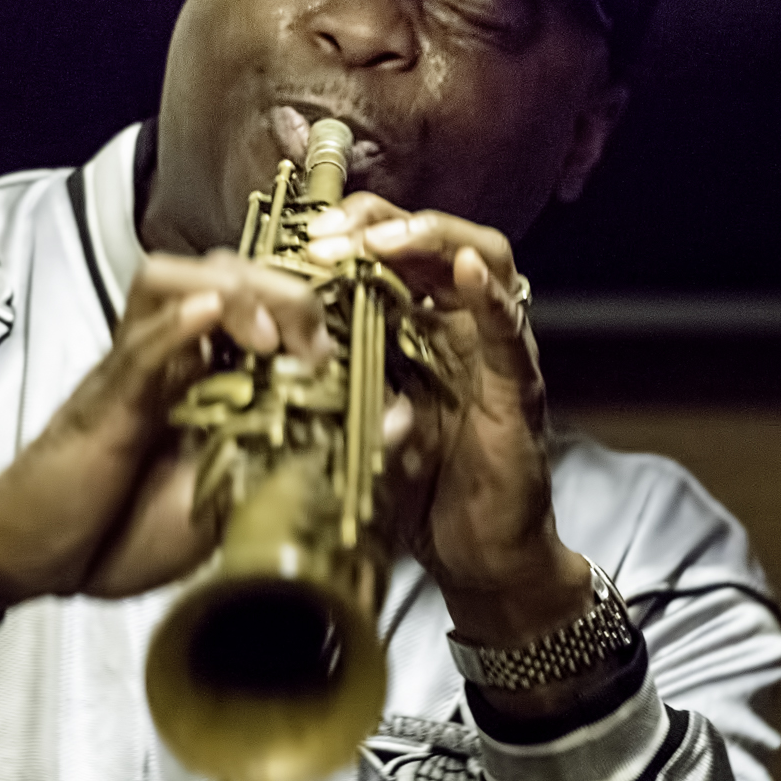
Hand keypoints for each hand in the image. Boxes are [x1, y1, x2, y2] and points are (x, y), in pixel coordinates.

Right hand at [0, 251, 331, 619]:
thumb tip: (399, 419)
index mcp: (206, 372)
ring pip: (173, 283)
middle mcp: (168, 355)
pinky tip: (205, 318)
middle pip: (223, 273)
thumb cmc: (122, 528)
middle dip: (282, 290)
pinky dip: (172, 328)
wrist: (32, 558)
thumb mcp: (236, 499)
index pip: (261, 299)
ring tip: (270, 338)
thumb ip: (313, 457)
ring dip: (231, 294)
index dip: (313, 300)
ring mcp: (131, 371)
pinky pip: (137, 349)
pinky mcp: (102, 403)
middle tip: (319, 345)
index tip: (357, 340)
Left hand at [305, 195, 591, 650]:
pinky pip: (510, 329)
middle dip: (377, 223)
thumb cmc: (417, 488)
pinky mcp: (518, 387)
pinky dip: (490, 295)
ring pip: (482, 257)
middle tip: (325, 236)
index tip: (296, 242)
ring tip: (382, 243)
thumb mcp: (353, 420)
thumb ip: (324, 378)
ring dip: (428, 240)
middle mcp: (462, 323)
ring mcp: (496, 349)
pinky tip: (465, 269)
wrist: (477, 556)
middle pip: (431, 237)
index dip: (345, 232)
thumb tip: (261, 340)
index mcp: (419, 323)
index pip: (388, 248)